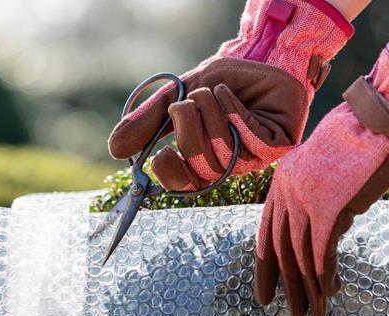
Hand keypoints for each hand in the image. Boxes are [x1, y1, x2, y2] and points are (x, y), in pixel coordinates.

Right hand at [108, 0, 353, 191]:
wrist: (257, 59)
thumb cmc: (220, 82)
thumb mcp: (177, 96)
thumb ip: (148, 122)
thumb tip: (113, 149)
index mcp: (200, 160)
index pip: (181, 184)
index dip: (171, 173)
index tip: (161, 154)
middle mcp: (225, 165)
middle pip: (198, 161)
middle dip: (190, 122)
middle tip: (194, 102)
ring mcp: (251, 159)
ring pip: (221, 146)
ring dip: (213, 108)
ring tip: (220, 93)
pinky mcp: (274, 146)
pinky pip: (246, 134)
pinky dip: (233, 106)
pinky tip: (238, 98)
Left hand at [254, 42, 388, 315]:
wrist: (372, 119)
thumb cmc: (354, 140)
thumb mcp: (322, 167)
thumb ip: (313, 195)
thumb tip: (322, 225)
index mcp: (281, 182)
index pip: (266, 231)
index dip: (265, 263)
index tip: (264, 288)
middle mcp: (286, 192)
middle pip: (278, 247)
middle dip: (280, 282)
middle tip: (280, 309)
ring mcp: (306, 199)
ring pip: (298, 254)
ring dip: (305, 288)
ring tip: (310, 313)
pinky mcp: (328, 207)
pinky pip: (321, 249)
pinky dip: (323, 274)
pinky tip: (327, 292)